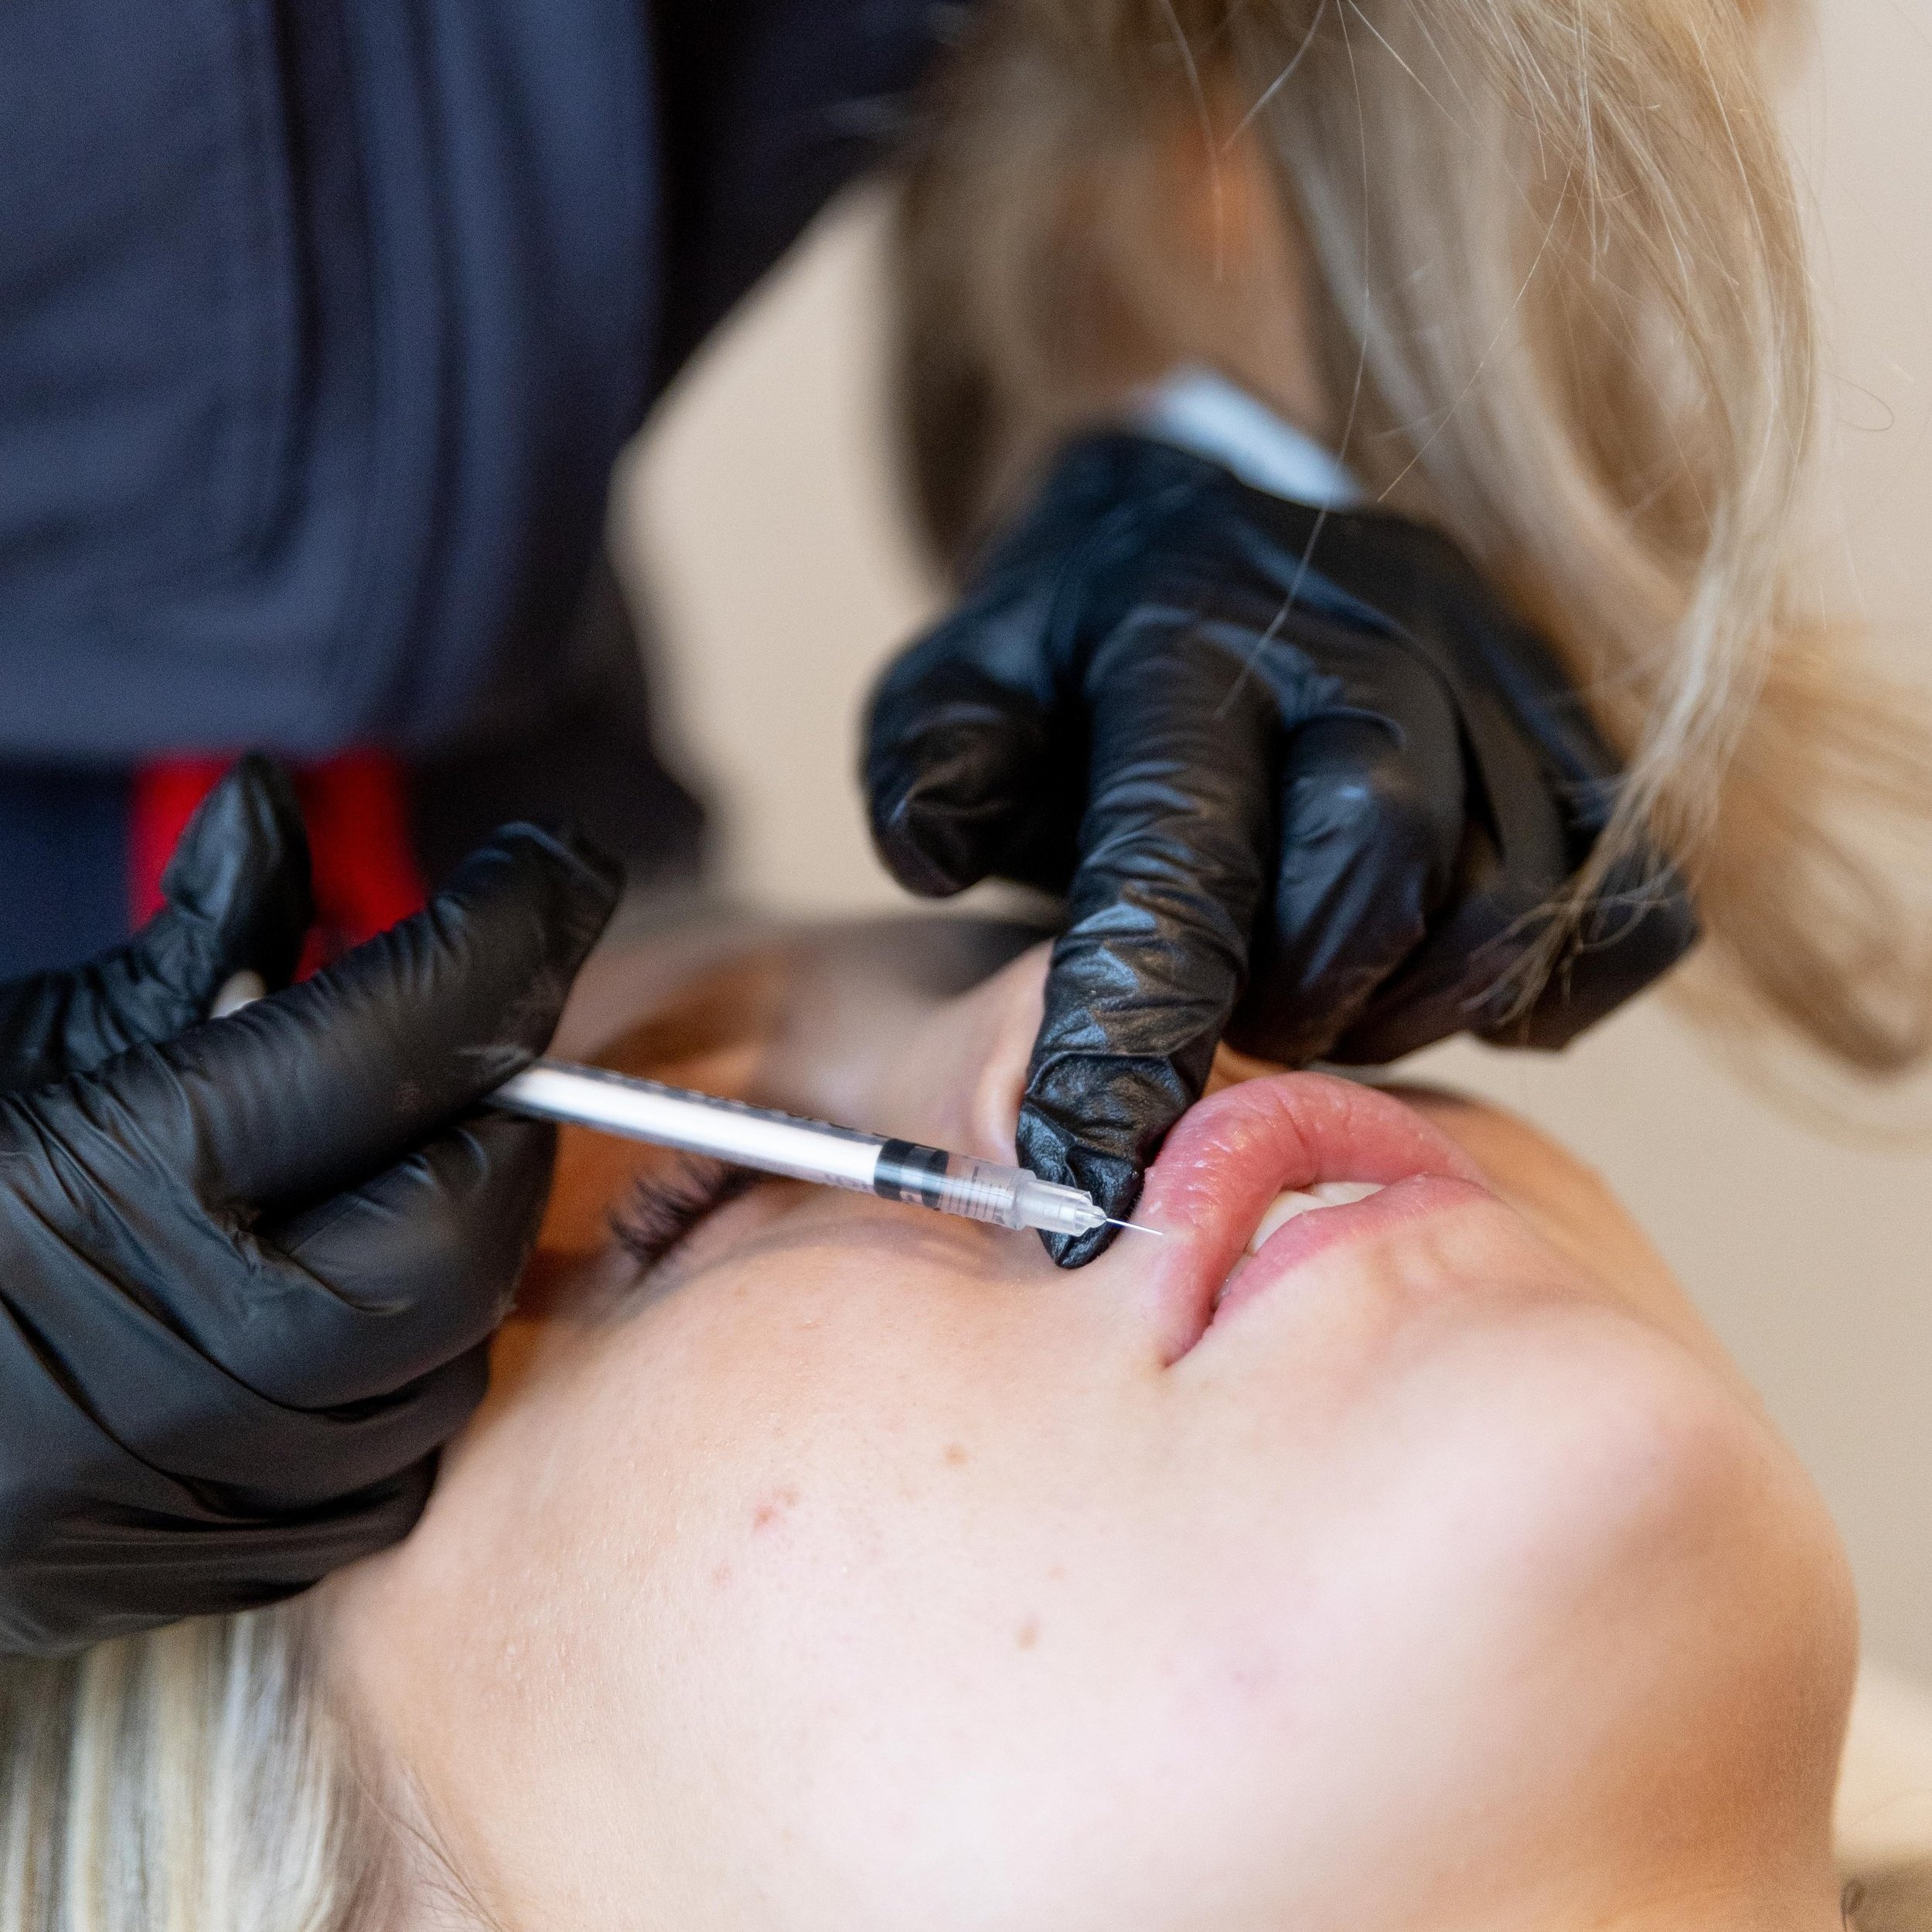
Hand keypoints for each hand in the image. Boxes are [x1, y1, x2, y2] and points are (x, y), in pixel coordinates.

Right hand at [0, 759, 621, 1652]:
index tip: (557, 868)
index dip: (503, 934)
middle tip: (467, 1050)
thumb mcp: (19, 1049)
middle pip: (465, 1216)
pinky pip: (396, 1468)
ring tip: (382, 1173)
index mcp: (117, 1185)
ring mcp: (207, 1481)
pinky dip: (403, 1370)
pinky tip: (339, 1302)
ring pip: (455, 1349)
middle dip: (498, 1110)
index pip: (388, 1042)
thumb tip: (275, 806)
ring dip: (457, 1237)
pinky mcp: (220, 1566)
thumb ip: (185, 942)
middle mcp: (184, 1356)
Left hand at [866, 434, 1695, 1263]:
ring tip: (1321, 989)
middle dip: (1296, 1001)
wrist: (1214, 531)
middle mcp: (1367, 638)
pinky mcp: (1591, 730)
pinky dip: (1545, 986)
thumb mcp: (961, 686)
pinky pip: (1633, 908)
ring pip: (1514, 910)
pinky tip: (1437, 973)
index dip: (1131, 1034)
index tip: (1085, 1178)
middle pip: (1381, 876)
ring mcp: (1499, 677)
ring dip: (1408, 1005)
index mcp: (1189, 641)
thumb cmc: (1078, 663)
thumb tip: (936, 852)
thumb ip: (933, 765)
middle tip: (1236, 1013)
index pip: (1174, 860)